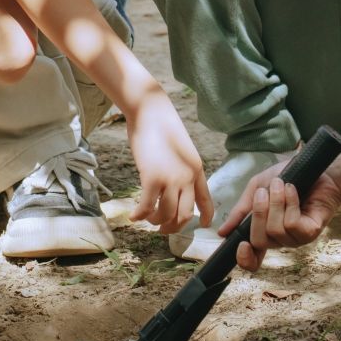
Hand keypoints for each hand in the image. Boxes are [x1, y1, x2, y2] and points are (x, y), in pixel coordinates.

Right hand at [127, 88, 211, 233]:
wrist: (151, 112)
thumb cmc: (162, 127)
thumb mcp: (180, 150)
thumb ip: (182, 168)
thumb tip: (174, 185)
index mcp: (197, 171)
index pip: (206, 200)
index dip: (206, 217)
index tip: (202, 226)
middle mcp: (187, 178)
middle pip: (185, 215)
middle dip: (174, 227)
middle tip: (162, 229)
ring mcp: (171, 179)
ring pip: (166, 215)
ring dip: (155, 222)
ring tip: (147, 218)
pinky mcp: (152, 178)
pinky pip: (147, 207)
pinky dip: (140, 216)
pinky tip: (134, 216)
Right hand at [216, 156, 340, 269]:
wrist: (315, 167)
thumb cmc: (288, 177)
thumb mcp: (256, 189)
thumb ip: (241, 210)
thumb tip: (222, 232)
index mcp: (264, 232)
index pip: (253, 259)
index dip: (245, 259)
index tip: (241, 245)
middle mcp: (280, 240)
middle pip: (259, 241)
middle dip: (258, 213)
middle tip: (264, 191)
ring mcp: (296, 238)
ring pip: (275, 230)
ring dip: (276, 203)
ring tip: (281, 185)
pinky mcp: (311, 231)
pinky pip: (292, 224)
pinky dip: (289, 204)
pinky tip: (293, 190)